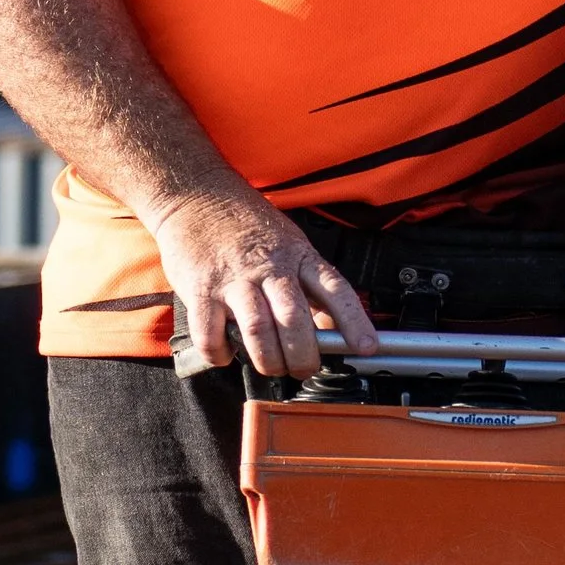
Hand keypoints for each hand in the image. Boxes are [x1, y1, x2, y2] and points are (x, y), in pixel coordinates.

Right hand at [150, 184, 377, 377]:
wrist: (197, 195)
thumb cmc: (246, 224)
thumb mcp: (290, 246)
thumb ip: (309, 287)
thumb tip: (330, 329)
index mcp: (298, 256)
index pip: (334, 289)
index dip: (354, 320)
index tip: (366, 347)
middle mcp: (269, 268)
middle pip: (294, 320)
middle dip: (303, 356)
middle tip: (304, 368)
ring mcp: (234, 280)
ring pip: (258, 331)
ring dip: (268, 360)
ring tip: (271, 366)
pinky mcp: (201, 290)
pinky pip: (211, 335)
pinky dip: (221, 354)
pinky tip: (228, 353)